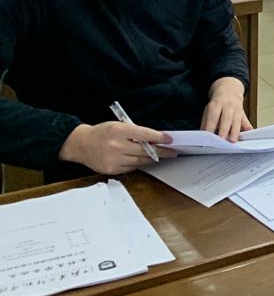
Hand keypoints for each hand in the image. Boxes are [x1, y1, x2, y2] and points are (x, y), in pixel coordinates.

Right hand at [59, 122, 174, 174]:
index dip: (159, 138)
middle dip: (161, 151)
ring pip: (140, 161)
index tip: (170, 140)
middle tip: (172, 152)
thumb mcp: (118, 125)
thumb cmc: (102, 132)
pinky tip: (145, 160)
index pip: (144, 135)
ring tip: (161, 156)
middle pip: (144, 151)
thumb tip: (155, 139)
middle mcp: (115, 146)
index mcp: (118, 131)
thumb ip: (135, 132)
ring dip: (152, 159)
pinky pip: (131, 168)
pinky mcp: (111, 170)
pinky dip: (139, 164)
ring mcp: (113, 159)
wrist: (80, 144)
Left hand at [202, 78, 251, 141]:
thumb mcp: (209, 108)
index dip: (211, 126)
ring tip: (233, 141)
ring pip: (237, 121)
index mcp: (217, 104)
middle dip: (224, 130)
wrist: (230, 90)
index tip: (208, 137)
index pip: (213, 116)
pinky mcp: (243, 114)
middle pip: (226, 118)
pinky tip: (247, 134)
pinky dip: (247, 128)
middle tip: (221, 140)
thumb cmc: (217, 104)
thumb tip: (203, 135)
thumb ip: (206, 121)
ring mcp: (237, 109)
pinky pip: (246, 121)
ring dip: (235, 131)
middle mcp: (228, 106)